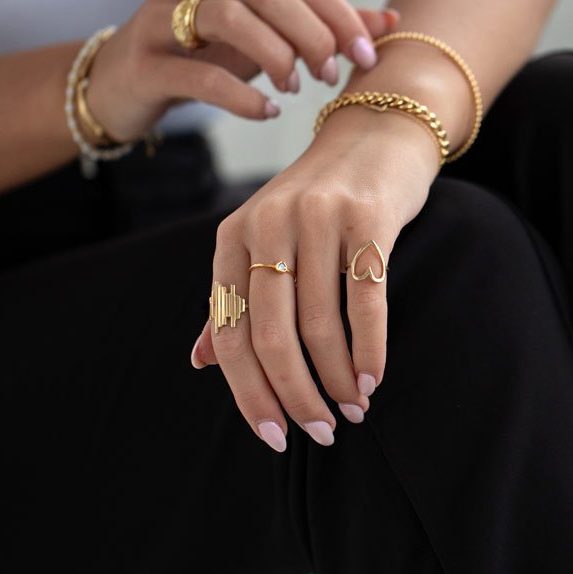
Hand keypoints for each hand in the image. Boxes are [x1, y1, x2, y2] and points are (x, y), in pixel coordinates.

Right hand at [84, 0, 397, 140]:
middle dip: (313, 33)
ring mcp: (164, 18)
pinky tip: (266, 112)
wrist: (120, 85)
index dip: (338, 12)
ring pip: (232, 19)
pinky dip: (241, 96)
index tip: (367, 53)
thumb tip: (391, 21)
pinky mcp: (145, 62)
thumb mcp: (265, 39)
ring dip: (277, 56)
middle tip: (330, 75)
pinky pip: (200, 75)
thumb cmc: (200, 59)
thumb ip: (322, 27)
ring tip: (295, 89)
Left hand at [190, 101, 439, 451]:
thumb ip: (232, 298)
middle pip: (272, 336)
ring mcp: (318, 218)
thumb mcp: (261, 240)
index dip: (249, 394)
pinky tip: (371, 378)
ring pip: (320, 325)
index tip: (274, 436)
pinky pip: (366, 300)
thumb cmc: (315, 201)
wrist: (372, 136)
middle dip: (296, 398)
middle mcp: (269, 224)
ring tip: (352, 407)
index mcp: (232, 236)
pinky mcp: (367, 217)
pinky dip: (369, 350)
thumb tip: (200, 362)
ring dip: (336, 380)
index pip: (230, 332)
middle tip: (321, 431)